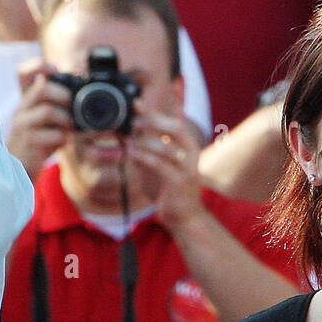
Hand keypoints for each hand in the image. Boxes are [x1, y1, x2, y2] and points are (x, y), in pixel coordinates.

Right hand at [7, 57, 71, 180]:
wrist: (19, 168)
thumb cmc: (37, 141)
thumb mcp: (45, 120)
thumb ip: (57, 104)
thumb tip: (80, 88)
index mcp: (26, 100)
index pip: (24, 73)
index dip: (39, 66)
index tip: (56, 69)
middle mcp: (22, 109)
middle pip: (42, 89)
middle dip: (63, 95)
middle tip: (72, 107)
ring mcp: (24, 125)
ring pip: (47, 112)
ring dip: (66, 119)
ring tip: (70, 127)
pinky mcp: (29, 143)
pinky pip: (52, 135)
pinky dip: (63, 138)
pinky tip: (63, 142)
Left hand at [126, 101, 203, 230]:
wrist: (185, 218)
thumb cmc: (171, 191)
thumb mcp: (161, 165)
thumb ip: (152, 149)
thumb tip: (132, 131)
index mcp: (190, 148)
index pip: (175, 123)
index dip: (156, 112)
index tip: (137, 103)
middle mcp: (192, 155)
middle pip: (175, 129)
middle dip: (153, 121)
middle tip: (134, 121)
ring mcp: (187, 169)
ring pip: (165, 147)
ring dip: (144, 142)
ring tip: (129, 142)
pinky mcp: (179, 182)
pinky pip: (159, 165)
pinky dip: (143, 157)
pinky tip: (132, 155)